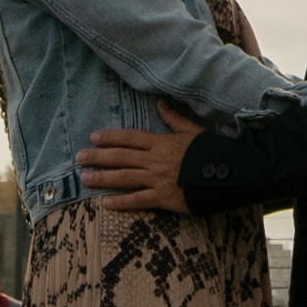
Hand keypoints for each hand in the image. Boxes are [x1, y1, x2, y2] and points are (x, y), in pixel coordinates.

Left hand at [81, 108, 201, 212]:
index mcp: (161, 143)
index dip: (110, 137)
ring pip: (124, 178)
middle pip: (120, 157)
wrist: (228, 174)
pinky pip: (138, 200)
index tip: (93, 137)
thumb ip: (174, 119)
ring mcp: (157, 179)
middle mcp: (154, 160)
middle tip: (79, 158)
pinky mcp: (163, 198)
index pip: (130, 138)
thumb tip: (160, 103)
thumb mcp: (193, 131)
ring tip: (85, 178)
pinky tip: (106, 203)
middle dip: (98, 157)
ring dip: (102, 178)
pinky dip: (121, 202)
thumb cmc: (211, 152)